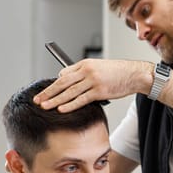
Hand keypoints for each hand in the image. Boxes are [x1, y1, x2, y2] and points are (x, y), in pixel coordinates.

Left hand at [33, 59, 152, 111]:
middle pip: (62, 83)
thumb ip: (85, 73)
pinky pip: (81, 100)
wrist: (135, 74)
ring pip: (69, 92)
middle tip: (38, 99)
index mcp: (86, 64)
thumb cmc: (119, 72)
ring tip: (44, 106)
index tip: (46, 92)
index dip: (54, 84)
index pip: (65, 74)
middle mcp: (87, 71)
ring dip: (55, 100)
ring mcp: (93, 81)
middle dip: (48, 92)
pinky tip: (61, 109)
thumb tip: (70, 80)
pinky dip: (70, 105)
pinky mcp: (100, 91)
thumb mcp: (99, 68)